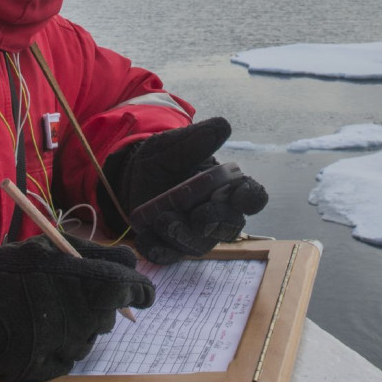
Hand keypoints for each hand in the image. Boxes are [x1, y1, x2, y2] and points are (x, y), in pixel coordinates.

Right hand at [0, 234, 154, 381]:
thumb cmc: (6, 269)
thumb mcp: (48, 247)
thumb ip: (95, 253)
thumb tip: (131, 262)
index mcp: (87, 283)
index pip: (131, 290)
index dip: (139, 290)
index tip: (142, 293)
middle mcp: (83, 317)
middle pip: (109, 315)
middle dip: (97, 304)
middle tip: (68, 293)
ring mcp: (67, 346)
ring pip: (89, 336)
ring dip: (78, 324)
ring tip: (45, 311)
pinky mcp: (51, 368)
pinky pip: (68, 356)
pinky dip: (58, 344)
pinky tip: (36, 331)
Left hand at [105, 117, 269, 263]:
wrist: (130, 175)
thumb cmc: (162, 158)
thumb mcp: (174, 144)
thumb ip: (197, 140)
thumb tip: (223, 126)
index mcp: (227, 187)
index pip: (252, 196)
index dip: (251, 198)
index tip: (241, 194)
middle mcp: (217, 213)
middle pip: (228, 226)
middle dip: (214, 220)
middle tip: (197, 214)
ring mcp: (195, 234)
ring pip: (199, 244)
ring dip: (182, 235)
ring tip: (163, 219)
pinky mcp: (171, 247)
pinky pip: (169, 256)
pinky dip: (158, 250)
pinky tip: (146, 238)